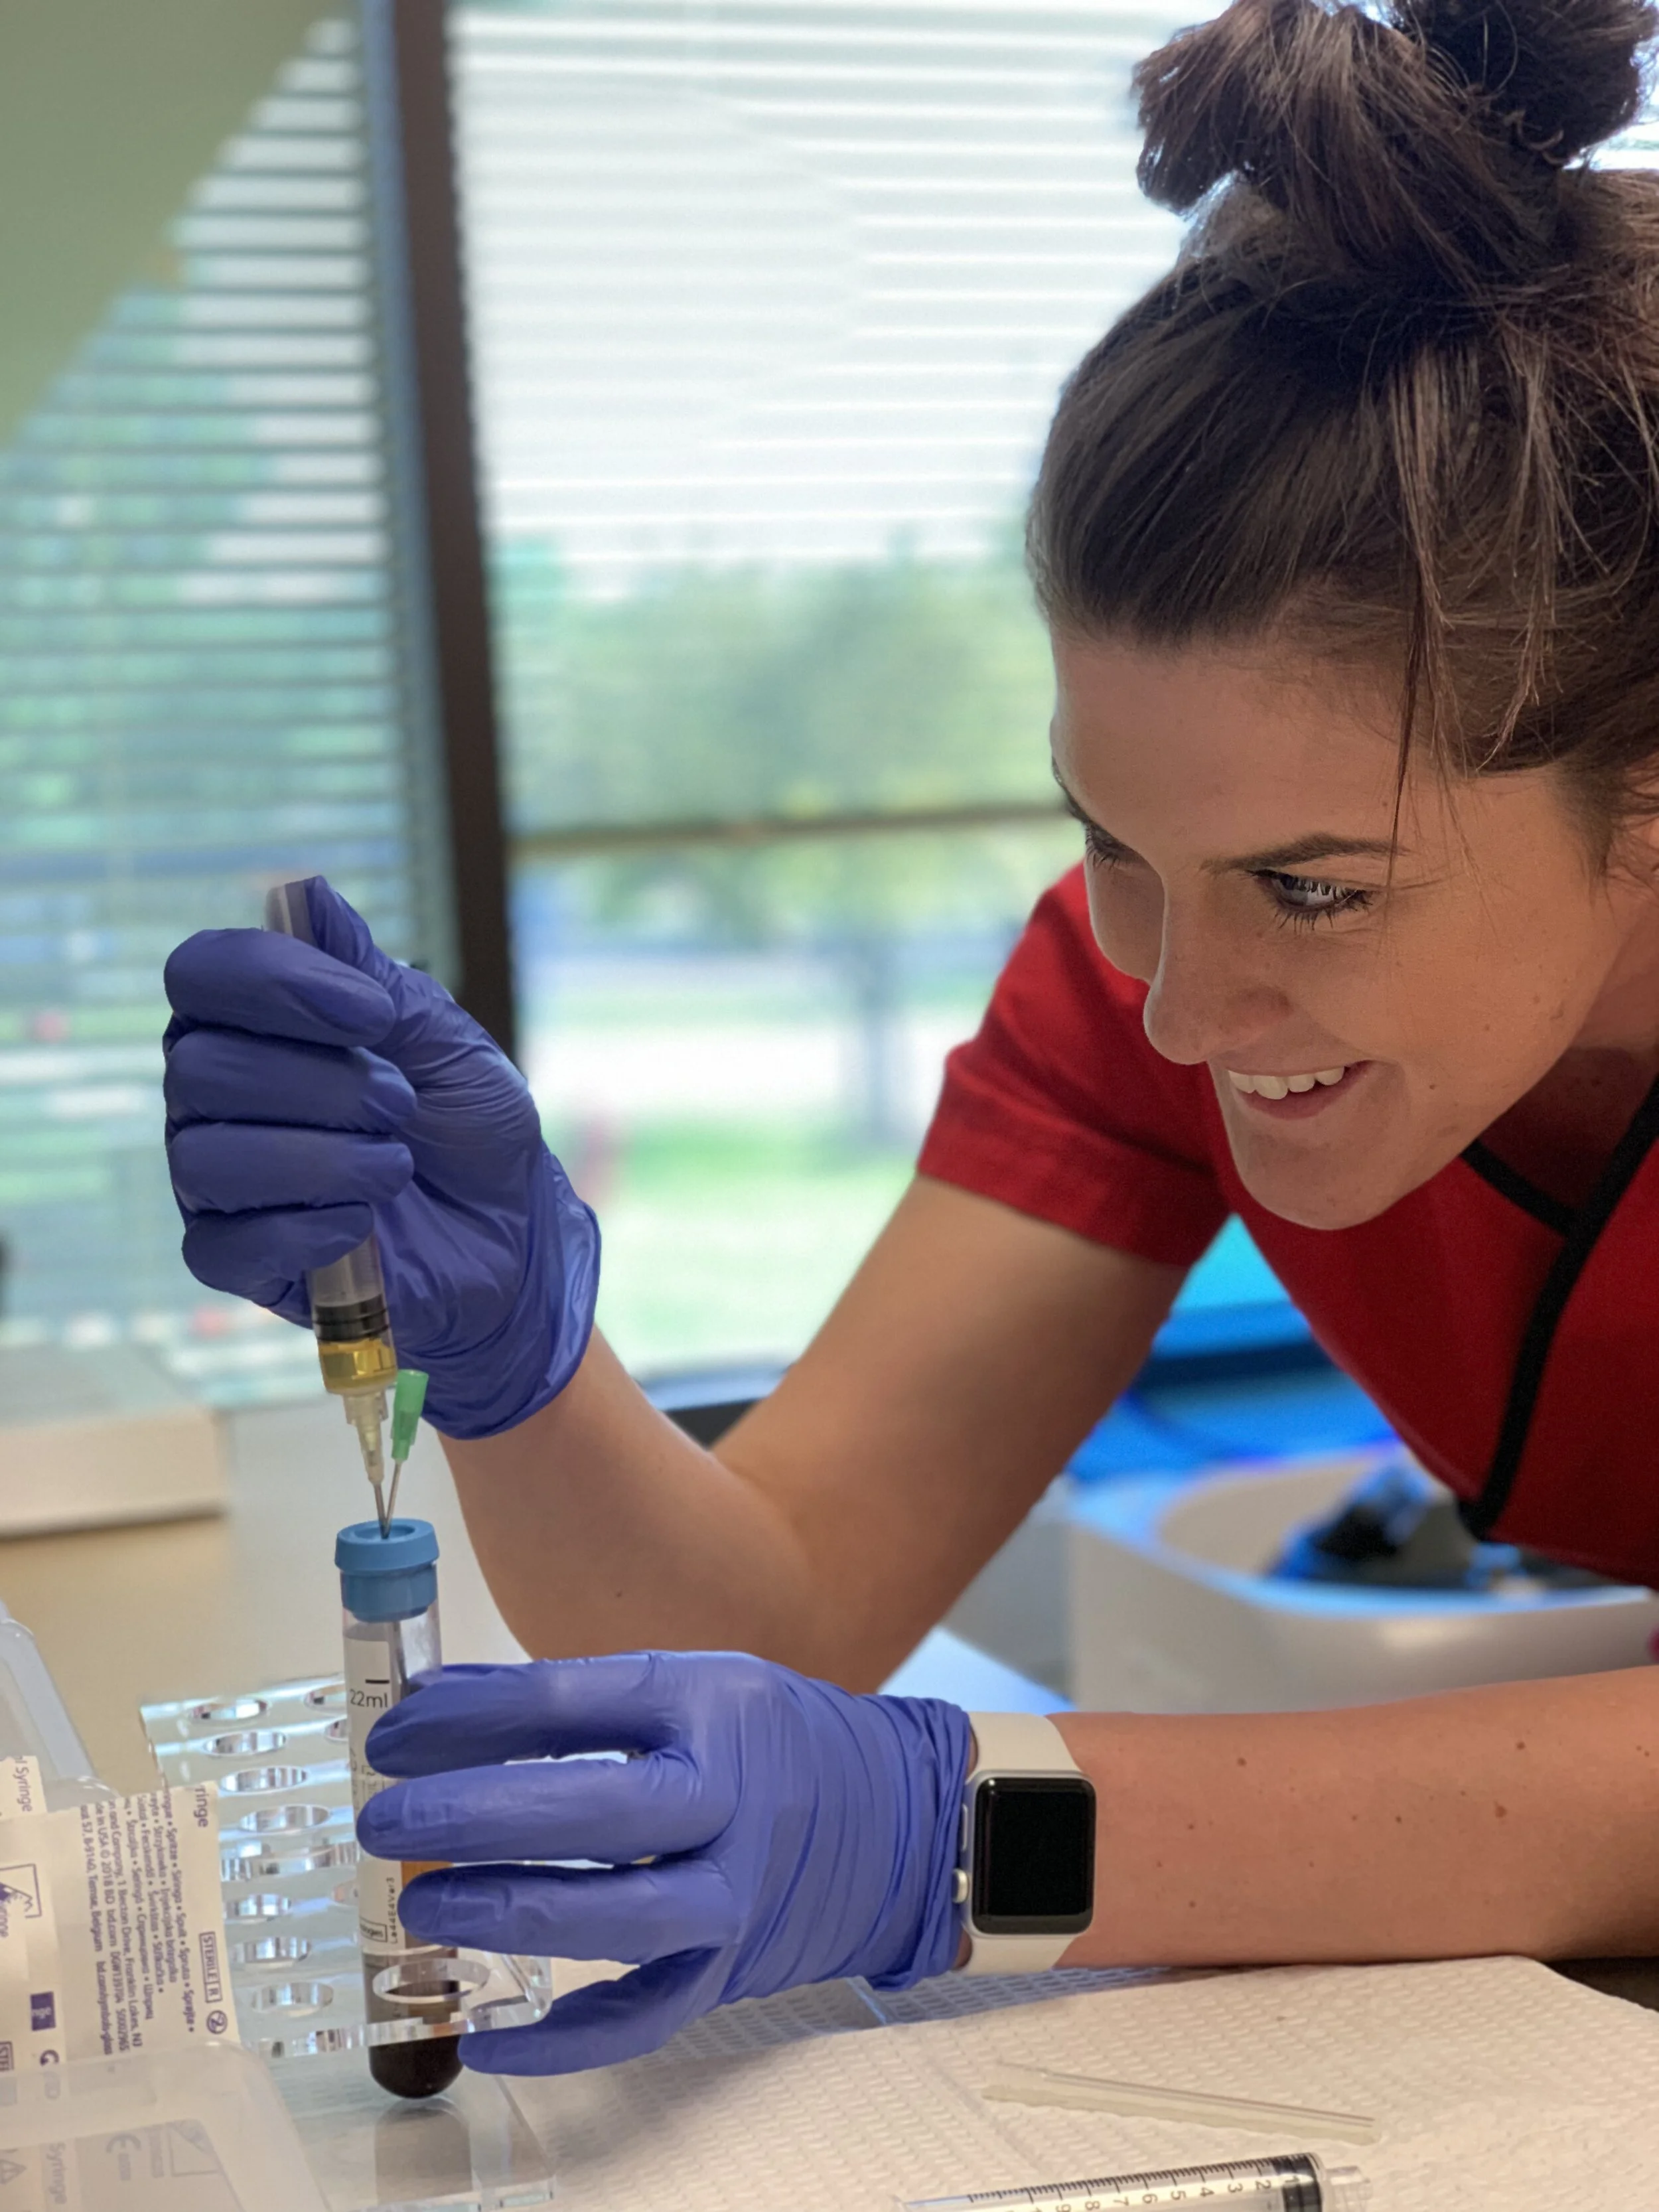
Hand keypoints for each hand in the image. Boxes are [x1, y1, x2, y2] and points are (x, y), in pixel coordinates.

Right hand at [162, 877, 598, 1438]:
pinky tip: (362, 1223)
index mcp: (254, 1024)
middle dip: (321, 1084)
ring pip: (206, 1158)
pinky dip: (305, 1229)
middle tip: (401, 1104)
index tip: (371, 1013)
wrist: (511, 1236)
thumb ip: (373, 977)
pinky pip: (224, 1246)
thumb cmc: (471, 1128)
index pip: (201, 973)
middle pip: (200, 1067)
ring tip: (396, 1166)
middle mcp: (215, 1096)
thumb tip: (306, 892)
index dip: (274, 981)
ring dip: (321, 1159)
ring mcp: (217, 1181)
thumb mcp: (444, 1042)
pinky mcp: (238, 1260)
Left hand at [358, 1652, 971, 2073]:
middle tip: (387, 1820)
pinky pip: (640, 2018)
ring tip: (421, 1906)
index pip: (569, 1701)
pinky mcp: (728, 1970)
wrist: (896, 1818)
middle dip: (474, 1816)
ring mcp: (734, 1892)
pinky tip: (480, 2037)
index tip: (393, 1736)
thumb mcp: (688, 1684)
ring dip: (507, 1914)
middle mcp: (729, 1797)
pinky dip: (559, 2041)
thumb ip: (568, 1699)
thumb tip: (433, 1712)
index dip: (468, 1720)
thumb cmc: (769, 1738)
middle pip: (593, 1811)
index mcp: (710, 1703)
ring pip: (615, 1918)